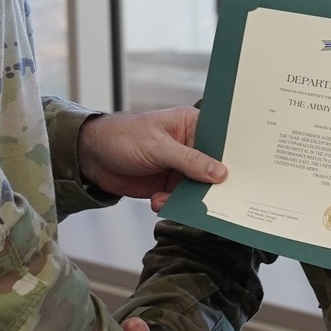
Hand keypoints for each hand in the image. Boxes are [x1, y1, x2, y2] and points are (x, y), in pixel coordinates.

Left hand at [78, 107, 226, 211]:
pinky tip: (158, 201)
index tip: (239, 175)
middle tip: (215, 199)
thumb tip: (219, 172)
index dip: (231, 157)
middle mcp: (189, 146)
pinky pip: (180, 200)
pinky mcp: (168, 185)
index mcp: (191, 125)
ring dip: (188, 199)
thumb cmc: (123, 137)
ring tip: (173, 200)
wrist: (91, 156)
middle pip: (212, 168)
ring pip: (198, 188)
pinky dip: (172, 205)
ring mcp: (179, 167)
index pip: (219, 141)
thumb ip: (189, 160)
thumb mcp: (158, 146)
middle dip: (211, 184)